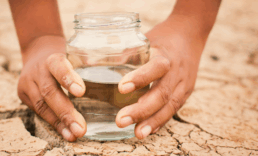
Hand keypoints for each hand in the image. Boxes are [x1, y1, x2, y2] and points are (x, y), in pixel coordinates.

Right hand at [17, 36, 85, 141]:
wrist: (37, 52)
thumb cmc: (65, 57)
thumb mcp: (75, 55)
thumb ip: (91, 67)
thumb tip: (119, 84)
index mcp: (52, 57)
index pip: (58, 66)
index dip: (68, 78)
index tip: (81, 92)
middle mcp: (38, 70)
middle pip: (49, 91)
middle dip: (66, 112)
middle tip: (81, 128)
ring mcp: (28, 83)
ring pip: (42, 106)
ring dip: (60, 123)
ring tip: (74, 134)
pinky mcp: (23, 94)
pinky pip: (39, 112)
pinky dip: (54, 124)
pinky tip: (66, 133)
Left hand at [115, 21, 205, 138]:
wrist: (190, 35)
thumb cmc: (162, 37)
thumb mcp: (146, 39)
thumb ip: (125, 52)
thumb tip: (93, 61)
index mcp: (165, 55)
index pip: (156, 67)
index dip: (140, 78)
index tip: (121, 88)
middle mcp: (177, 71)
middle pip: (162, 93)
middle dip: (141, 109)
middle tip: (121, 120)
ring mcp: (183, 84)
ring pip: (170, 106)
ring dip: (152, 121)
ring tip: (137, 133)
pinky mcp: (185, 92)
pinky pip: (174, 109)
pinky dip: (160, 121)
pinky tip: (148, 130)